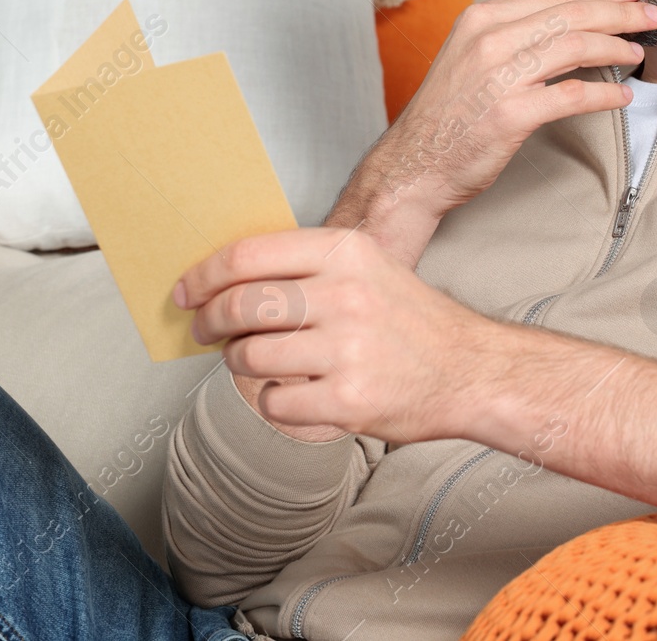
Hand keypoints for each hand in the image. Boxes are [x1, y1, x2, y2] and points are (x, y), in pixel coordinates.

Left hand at [175, 226, 498, 443]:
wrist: (470, 370)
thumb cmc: (411, 320)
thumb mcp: (367, 268)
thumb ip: (305, 267)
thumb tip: (226, 280)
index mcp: (346, 252)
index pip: (247, 256)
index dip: (203, 276)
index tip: (186, 293)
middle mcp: (346, 296)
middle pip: (241, 306)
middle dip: (210, 322)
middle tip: (206, 331)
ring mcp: (347, 350)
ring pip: (250, 357)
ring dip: (242, 363)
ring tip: (261, 362)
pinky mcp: (348, 401)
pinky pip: (275, 403)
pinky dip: (277, 401)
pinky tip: (299, 392)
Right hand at [328, 0, 656, 262]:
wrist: (414, 164)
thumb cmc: (448, 116)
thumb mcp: (472, 57)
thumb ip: (514, 37)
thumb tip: (571, 24)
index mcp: (480, 19)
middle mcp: (488, 39)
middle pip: (570, 14)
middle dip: (619, 13)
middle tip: (652, 15)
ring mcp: (498, 76)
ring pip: (575, 47)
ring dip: (616, 48)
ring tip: (638, 53)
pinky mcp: (510, 114)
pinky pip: (572, 95)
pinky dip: (604, 93)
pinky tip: (622, 96)